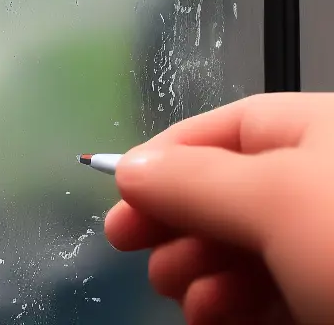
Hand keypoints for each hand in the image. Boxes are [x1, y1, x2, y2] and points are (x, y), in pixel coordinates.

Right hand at [105, 93, 333, 324]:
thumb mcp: (275, 200)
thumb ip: (193, 180)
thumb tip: (129, 170)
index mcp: (322, 132)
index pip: (226, 128)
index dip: (167, 155)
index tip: (121, 190)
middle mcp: (325, 183)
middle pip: (225, 192)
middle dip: (172, 219)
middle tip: (129, 241)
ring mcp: (328, 246)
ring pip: (240, 247)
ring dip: (194, 267)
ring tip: (177, 287)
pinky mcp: (329, 301)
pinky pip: (265, 292)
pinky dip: (228, 302)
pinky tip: (210, 313)